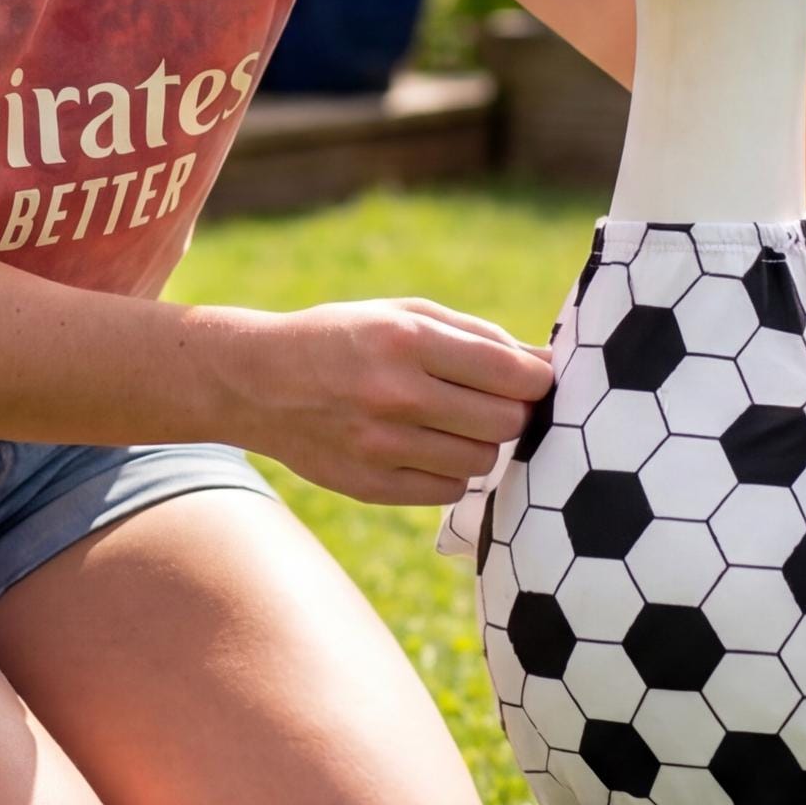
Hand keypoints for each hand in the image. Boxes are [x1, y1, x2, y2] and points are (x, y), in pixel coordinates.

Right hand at [210, 299, 553, 506]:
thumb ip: (478, 336)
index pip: (512, 373)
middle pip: (506, 422)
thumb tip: (547, 364)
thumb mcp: (404, 314)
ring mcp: (380, 446)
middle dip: (513, 411)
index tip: (532, 377)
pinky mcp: (370, 485)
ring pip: (482, 460)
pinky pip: (449, 490)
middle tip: (492, 400)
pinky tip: (425, 446)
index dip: (538, 378)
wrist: (258, 381)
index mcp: (408, 341)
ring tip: (451, 421)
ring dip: (480, 442)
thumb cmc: (346, 338)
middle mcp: (395, 395)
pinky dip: (451, 470)